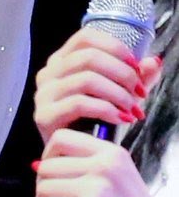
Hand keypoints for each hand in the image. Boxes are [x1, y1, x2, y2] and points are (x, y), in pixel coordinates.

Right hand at [33, 27, 162, 144]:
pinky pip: (79, 104)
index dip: (115, 48)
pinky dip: (106, 110)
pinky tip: (121, 119)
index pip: (85, 38)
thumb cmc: (95, 122)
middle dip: (122, 74)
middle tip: (139, 92)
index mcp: (61, 62)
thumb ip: (137, 77)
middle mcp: (48, 74)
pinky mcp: (44, 116)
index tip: (136, 67)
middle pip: (88, 57)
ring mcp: (43, 95)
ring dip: (117, 93)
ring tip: (132, 109)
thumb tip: (153, 62)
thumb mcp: (120, 94)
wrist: (77, 157)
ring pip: (86, 79)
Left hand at [33, 127, 178, 196]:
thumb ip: (88, 164)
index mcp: (111, 153)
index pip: (62, 137)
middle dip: (42, 183)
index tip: (49, 171)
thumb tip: (38, 164)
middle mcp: (104, 166)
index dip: (47, 154)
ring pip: (44, 187)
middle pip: (48, 164)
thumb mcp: (119, 176)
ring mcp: (96, 188)